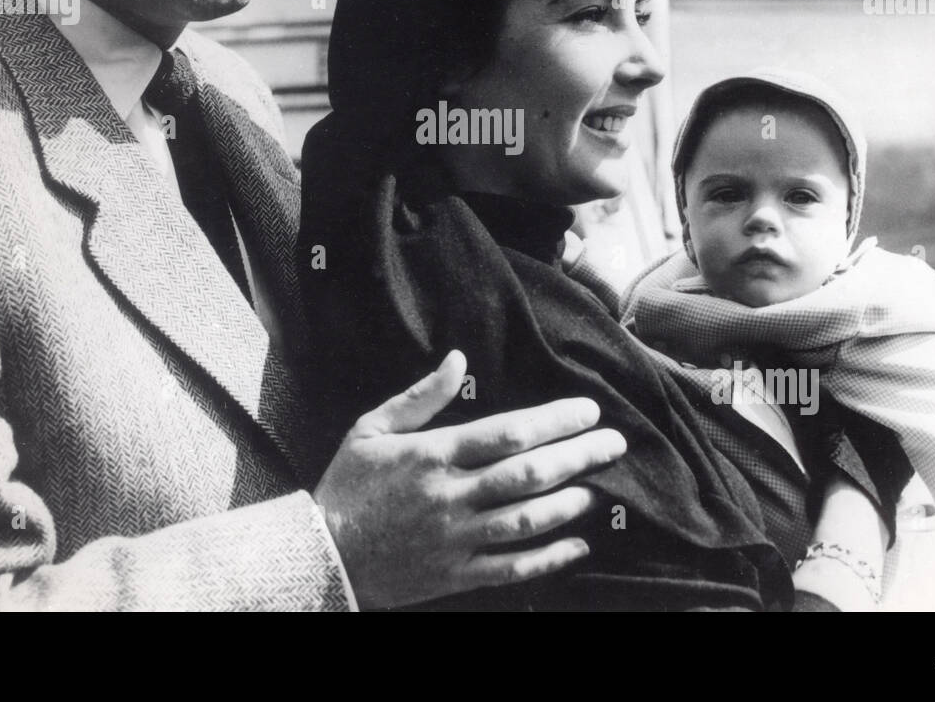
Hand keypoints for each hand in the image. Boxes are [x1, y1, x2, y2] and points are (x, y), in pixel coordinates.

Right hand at [313, 349, 626, 609]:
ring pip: (527, 521)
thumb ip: (420, 397)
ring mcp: (455, 539)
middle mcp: (450, 497)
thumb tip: (460, 360)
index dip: (553, 421)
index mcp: (433, 456)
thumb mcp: (371, 429)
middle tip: (614, 443)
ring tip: (600, 489)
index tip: (587, 410)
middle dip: (578, 457)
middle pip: (528, 474)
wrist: (320, 556)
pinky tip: (578, 544)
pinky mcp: (456, 575)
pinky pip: (512, 568)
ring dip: (570, 504)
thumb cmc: (348, 486)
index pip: (507, 433)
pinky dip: (549, 558)